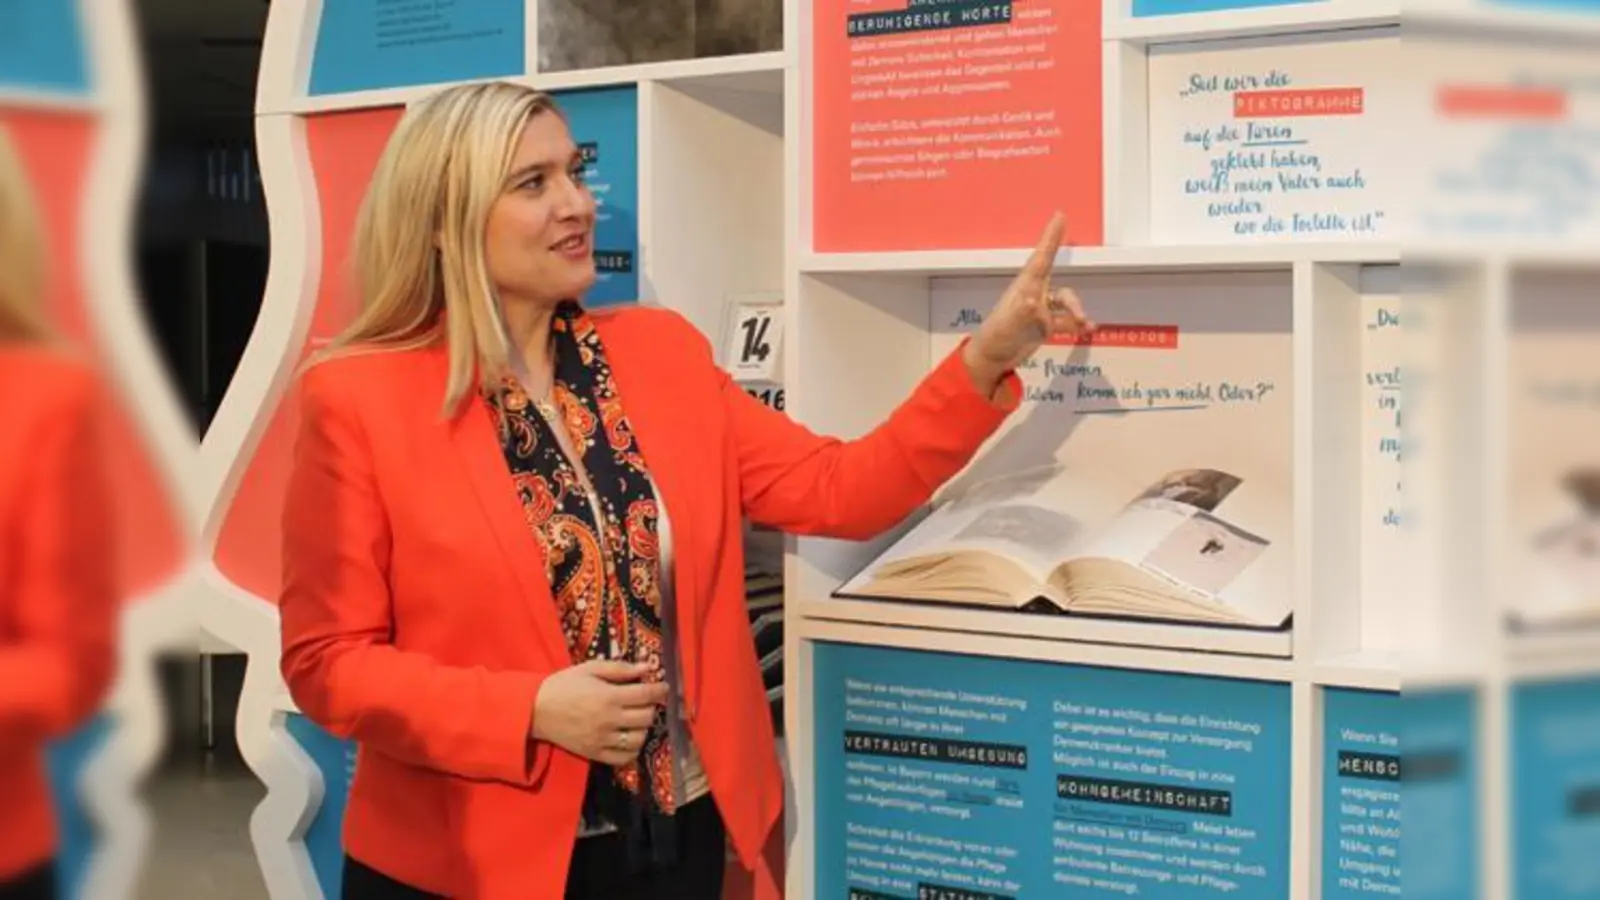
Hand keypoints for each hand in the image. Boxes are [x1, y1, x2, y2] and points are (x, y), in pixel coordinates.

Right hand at [531, 659, 667, 764]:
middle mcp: (609, 720)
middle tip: (645, 701)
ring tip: (637, 719)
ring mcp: (602, 740)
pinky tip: (629, 738)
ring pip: (638, 739)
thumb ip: (620, 669)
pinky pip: (624, 758)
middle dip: (651, 707)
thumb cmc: (564, 685)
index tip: (664, 687)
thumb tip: (647, 668)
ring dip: (643, 728)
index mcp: (608, 697)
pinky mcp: (595, 754)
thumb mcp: (590, 669)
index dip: (660, 690)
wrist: (536, 710)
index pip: (645, 695)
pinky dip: (632, 749)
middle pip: (646, 717)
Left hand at [963, 212, 1095, 392]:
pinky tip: (1088, 330)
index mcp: (1024, 288)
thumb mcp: (1008, 325)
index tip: (1059, 216)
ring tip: (1083, 326)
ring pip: (1066, 305)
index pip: (1041, 259)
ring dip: (1076, 314)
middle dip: (1073, 301)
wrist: (991, 359)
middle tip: (1078, 317)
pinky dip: (1078, 325)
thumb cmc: (995, 338)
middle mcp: (1034, 295)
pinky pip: (1067, 320)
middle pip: (1061, 290)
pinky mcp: (1045, 325)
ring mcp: (1041, 311)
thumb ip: (1022, 312)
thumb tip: (1035, 301)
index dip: (1051, 238)